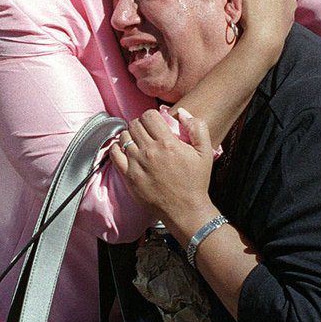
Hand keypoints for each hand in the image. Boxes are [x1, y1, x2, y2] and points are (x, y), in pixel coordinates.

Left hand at [109, 108, 215, 226]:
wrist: (185, 209)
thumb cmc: (196, 181)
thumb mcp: (206, 152)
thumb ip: (197, 127)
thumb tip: (181, 112)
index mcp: (168, 143)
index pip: (149, 115)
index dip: (153, 116)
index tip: (156, 122)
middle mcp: (150, 151)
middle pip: (135, 124)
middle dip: (141, 124)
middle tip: (147, 131)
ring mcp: (137, 164)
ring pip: (124, 137)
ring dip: (130, 135)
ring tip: (138, 141)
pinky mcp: (129, 177)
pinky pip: (114, 153)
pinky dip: (117, 147)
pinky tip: (125, 150)